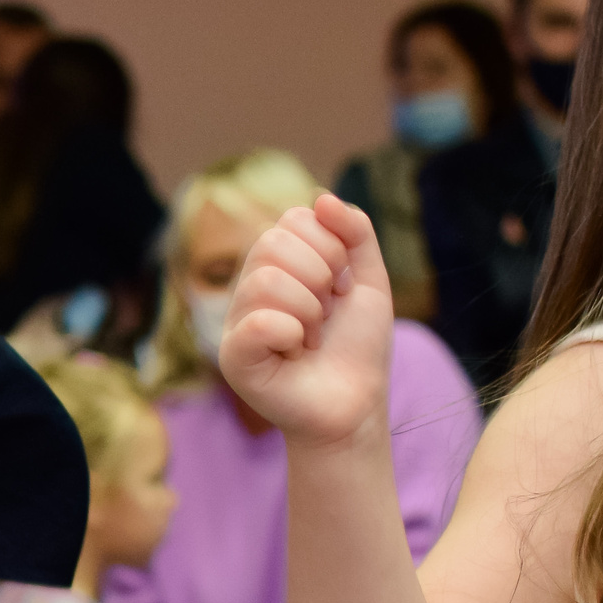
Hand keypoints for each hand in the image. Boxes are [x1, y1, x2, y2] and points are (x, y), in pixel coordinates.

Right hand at [220, 195, 393, 451]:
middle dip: (319, 276)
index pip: (292, 219)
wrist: (356, 403)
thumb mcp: (369, 280)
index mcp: (279, 265)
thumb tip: (321, 199)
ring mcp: (237, 322)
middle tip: (326, 314)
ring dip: (307, 311)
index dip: (329, 246)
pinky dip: (290, 334)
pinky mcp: (233, 357)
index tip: (342, 286)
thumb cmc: (357, 347)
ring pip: (264, 280)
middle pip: (272, 242)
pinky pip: (257, 322)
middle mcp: (250, 288)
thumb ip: (355, 233)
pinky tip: (294, 354)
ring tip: (311, 337)